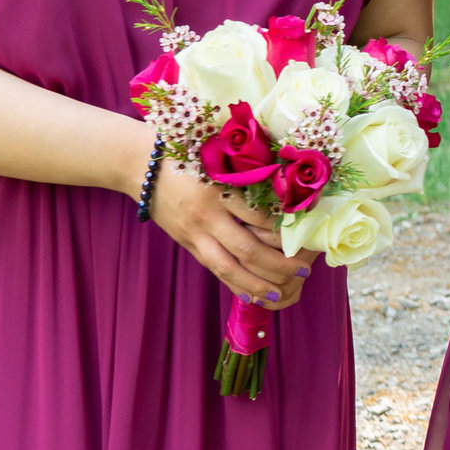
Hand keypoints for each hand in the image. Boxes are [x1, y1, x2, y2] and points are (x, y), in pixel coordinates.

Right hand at [149, 162, 309, 308]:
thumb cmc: (190, 155)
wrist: (143, 164)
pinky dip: (232, 283)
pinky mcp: (186, 242)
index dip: (284, 230)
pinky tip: (250, 294)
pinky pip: (212, 268)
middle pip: (247, 249)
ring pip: (228, 266)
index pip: (259, 217)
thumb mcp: (221, 159)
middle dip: (277, 265)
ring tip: (278, 294)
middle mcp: (208, 215)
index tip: (307, 236)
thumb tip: (285, 186)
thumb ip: (248, 174)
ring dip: (255, 283)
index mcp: (221, 189)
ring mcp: (195, 232)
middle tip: (303, 272)